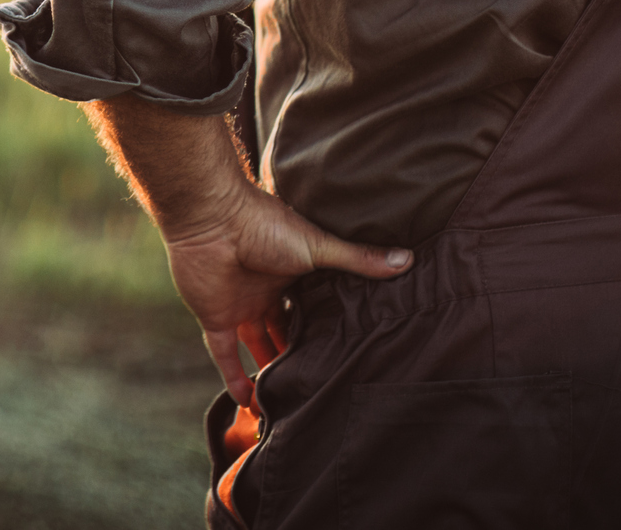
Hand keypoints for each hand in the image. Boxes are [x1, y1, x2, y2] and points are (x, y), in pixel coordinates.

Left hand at [162, 182, 410, 402]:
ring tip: (290, 401)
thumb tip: (408, 259)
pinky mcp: (215, 317)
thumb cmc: (265, 225)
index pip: (311, 306)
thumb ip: (359, 259)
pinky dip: (234, 377)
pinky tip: (249, 402)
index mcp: (291, 272)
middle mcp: (266, 291)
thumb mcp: (319, 246)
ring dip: (269, 370)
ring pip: (256, 345)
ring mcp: (239, 304)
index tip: (346, 351)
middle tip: (320, 381)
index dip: (325, 327)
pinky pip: (224, 355)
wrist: (212, 219)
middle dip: (298, 353)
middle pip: (284, 329)